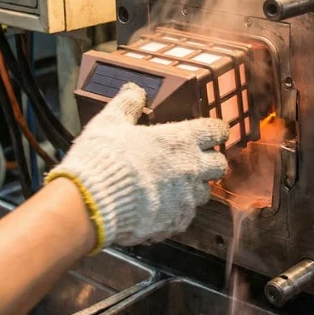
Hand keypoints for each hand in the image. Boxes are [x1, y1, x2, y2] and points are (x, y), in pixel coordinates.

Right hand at [46, 83, 228, 248]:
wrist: (93, 202)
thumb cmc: (103, 158)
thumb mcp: (111, 121)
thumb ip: (127, 104)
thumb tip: (134, 91)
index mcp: (181, 139)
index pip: (216, 130)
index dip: (215, 130)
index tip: (211, 132)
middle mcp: (191, 169)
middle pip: (220, 165)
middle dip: (211, 161)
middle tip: (195, 160)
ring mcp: (186, 199)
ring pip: (204, 193)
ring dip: (194, 188)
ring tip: (173, 186)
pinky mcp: (175, 223)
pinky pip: (185, 216)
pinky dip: (176, 211)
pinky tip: (158, 206)